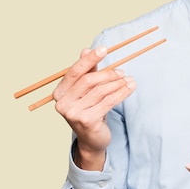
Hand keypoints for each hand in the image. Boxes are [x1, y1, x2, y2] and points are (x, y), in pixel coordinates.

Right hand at [53, 46, 135, 169]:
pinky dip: (121, 93)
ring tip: (129, 80)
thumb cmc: (89, 110)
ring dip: (118, 83)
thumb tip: (86, 49)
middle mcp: (62, 103)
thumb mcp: (87, 90)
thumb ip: (87, 71)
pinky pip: (108, 102)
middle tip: (122, 72)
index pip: (74, 72)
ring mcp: (73, 114)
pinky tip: (130, 87)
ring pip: (100, 91)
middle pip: (88, 81)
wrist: (92, 139)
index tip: (104, 49)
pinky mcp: (87, 121)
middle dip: (108, 74)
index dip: (89, 59)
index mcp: (59, 92)